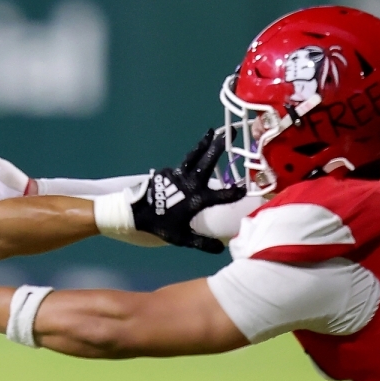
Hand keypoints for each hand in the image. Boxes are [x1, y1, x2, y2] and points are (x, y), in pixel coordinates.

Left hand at [131, 127, 249, 253]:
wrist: (134, 212)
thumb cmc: (160, 225)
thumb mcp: (182, 238)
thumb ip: (202, 243)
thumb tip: (220, 249)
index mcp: (196, 200)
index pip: (221, 196)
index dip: (234, 193)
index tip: (245, 189)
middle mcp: (190, 184)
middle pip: (208, 163)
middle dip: (220, 147)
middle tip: (230, 133)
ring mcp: (178, 175)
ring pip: (194, 156)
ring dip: (204, 143)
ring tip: (211, 131)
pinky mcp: (168, 172)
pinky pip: (183, 165)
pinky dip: (190, 159)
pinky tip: (196, 153)